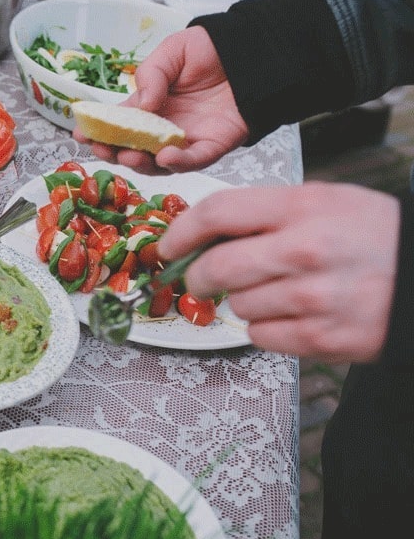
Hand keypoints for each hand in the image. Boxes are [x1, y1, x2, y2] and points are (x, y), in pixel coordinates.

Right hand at [72, 27, 249, 174]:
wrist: (251, 51)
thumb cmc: (209, 49)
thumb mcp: (170, 52)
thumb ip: (151, 76)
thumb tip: (140, 105)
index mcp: (149, 105)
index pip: (118, 123)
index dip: (98, 130)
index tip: (81, 133)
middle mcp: (163, 127)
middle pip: (133, 148)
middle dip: (114, 152)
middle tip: (103, 149)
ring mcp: (186, 139)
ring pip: (158, 163)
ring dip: (141, 163)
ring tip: (130, 156)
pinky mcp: (212, 146)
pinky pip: (193, 161)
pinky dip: (178, 163)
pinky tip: (165, 157)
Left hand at [157, 182, 399, 362]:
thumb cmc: (370, 236)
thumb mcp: (323, 202)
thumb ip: (264, 213)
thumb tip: (200, 234)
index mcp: (302, 207)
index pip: (217, 212)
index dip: (180, 231)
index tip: (168, 245)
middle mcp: (305, 250)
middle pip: (216, 267)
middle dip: (197, 277)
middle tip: (199, 280)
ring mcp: (312, 297)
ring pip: (238, 304)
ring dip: (244, 301)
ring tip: (278, 291)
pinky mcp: (320, 337)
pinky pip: (260, 335)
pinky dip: (267, 327)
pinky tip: (294, 314)